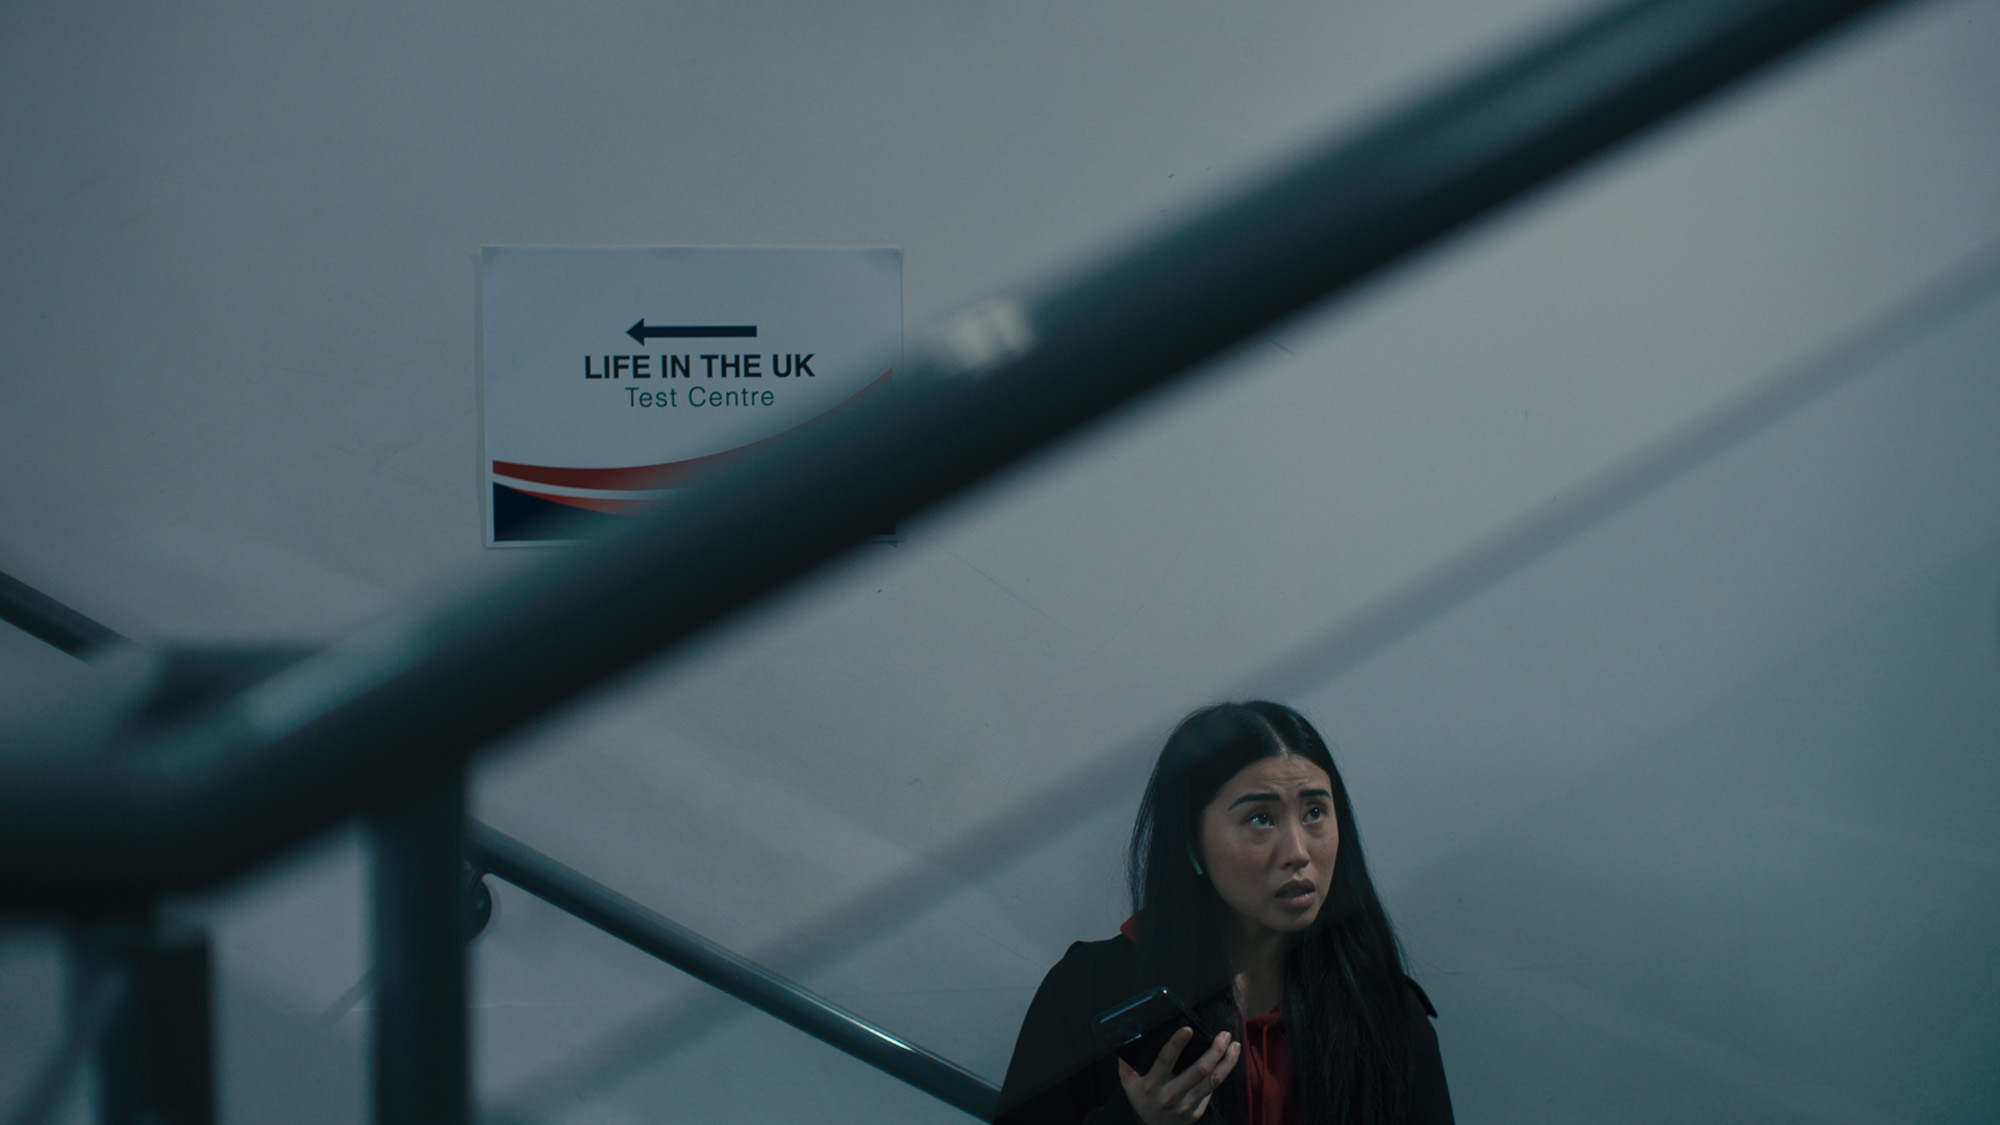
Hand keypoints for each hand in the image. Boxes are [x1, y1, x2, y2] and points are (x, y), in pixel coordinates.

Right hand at [1117, 1027, 1239, 1124]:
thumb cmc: (1141, 1099)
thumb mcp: (1128, 1082)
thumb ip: (1127, 1060)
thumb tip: (1130, 1035)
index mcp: (1153, 1084)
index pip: (1166, 1061)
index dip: (1176, 1044)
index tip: (1188, 1029)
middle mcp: (1171, 1095)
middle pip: (1199, 1071)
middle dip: (1215, 1051)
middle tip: (1225, 1034)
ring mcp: (1186, 1105)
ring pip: (1213, 1081)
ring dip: (1227, 1062)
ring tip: (1235, 1046)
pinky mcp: (1197, 1111)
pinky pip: (1212, 1090)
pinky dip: (1222, 1073)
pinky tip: (1228, 1060)